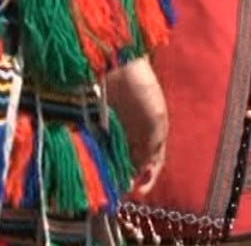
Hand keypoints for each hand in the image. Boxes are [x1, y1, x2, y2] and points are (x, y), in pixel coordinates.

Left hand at [103, 55, 167, 196]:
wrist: (116, 60)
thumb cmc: (142, 87)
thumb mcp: (157, 120)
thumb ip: (152, 148)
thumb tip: (144, 174)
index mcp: (153, 132)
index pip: (152, 163)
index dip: (146, 179)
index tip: (136, 191)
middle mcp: (133, 133)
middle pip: (130, 163)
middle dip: (125, 177)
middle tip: (117, 190)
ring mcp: (113, 128)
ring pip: (112, 157)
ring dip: (109, 169)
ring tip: (104, 180)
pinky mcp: (94, 122)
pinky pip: (96, 145)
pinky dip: (96, 155)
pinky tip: (94, 163)